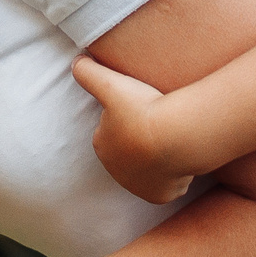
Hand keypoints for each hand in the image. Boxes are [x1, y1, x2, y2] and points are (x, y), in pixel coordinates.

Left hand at [72, 55, 194, 204]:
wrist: (175, 136)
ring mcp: (138, 186)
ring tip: (171, 141)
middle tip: (158, 125)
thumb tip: (75, 61)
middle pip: (130, 153)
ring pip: (148, 170)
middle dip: (141, 143)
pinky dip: (173, 177)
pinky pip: (167, 186)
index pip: (111, 131)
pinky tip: (180, 160)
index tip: (142, 111)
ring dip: (157, 160)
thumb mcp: (110, 83)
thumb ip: (88, 72)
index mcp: (102, 145)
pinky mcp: (160, 196)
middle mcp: (116, 171)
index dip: (127, 119)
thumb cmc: (141, 109)